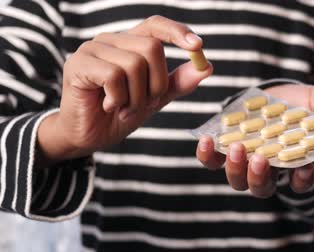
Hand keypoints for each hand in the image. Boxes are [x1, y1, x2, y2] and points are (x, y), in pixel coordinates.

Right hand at [37, 16, 212, 164]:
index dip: (177, 32)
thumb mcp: (155, 98)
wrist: (89, 136)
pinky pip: (113, 75)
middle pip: (151, 47)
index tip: (198, 46)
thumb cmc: (119, 114)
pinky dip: (119, 99)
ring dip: (137, 97)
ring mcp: (92, 49)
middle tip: (145, 104)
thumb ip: (177, 83)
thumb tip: (207, 67)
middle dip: (156, 83)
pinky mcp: (78, 64)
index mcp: (129, 43)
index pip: (156, 25)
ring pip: (134, 64)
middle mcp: (111, 40)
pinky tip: (109, 106)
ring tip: (124, 109)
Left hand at [196, 84, 313, 197]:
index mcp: (294, 164)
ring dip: (235, 168)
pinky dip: (207, 155)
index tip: (305, 170)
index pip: (302, 181)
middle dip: (261, 177)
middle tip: (261, 160)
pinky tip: (205, 140)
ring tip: (235, 147)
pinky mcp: (223, 151)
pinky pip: (212, 162)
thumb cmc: (295, 104)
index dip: (304, 180)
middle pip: (263, 187)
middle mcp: (269, 170)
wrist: (267, 96)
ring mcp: (244, 163)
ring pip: (238, 180)